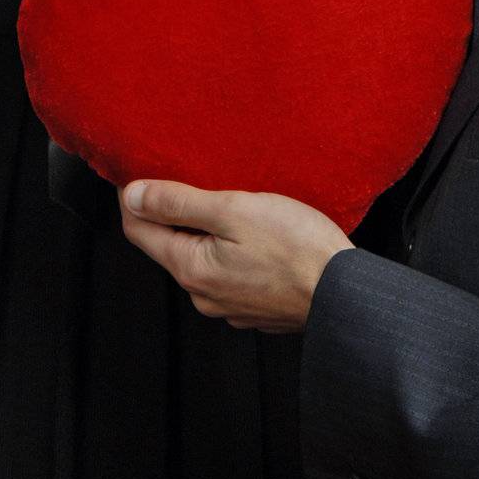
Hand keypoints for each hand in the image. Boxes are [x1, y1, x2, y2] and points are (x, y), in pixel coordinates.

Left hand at [119, 181, 353, 332]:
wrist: (346, 294)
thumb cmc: (297, 247)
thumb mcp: (234, 210)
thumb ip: (180, 203)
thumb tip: (133, 195)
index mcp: (191, 268)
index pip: (138, 231)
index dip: (134, 198)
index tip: (140, 170)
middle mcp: (203, 295)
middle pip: (169, 246)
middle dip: (171, 214)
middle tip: (188, 178)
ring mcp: (229, 306)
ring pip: (201, 261)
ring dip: (205, 233)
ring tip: (227, 204)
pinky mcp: (254, 308)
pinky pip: (228, 274)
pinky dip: (230, 252)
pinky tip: (253, 235)